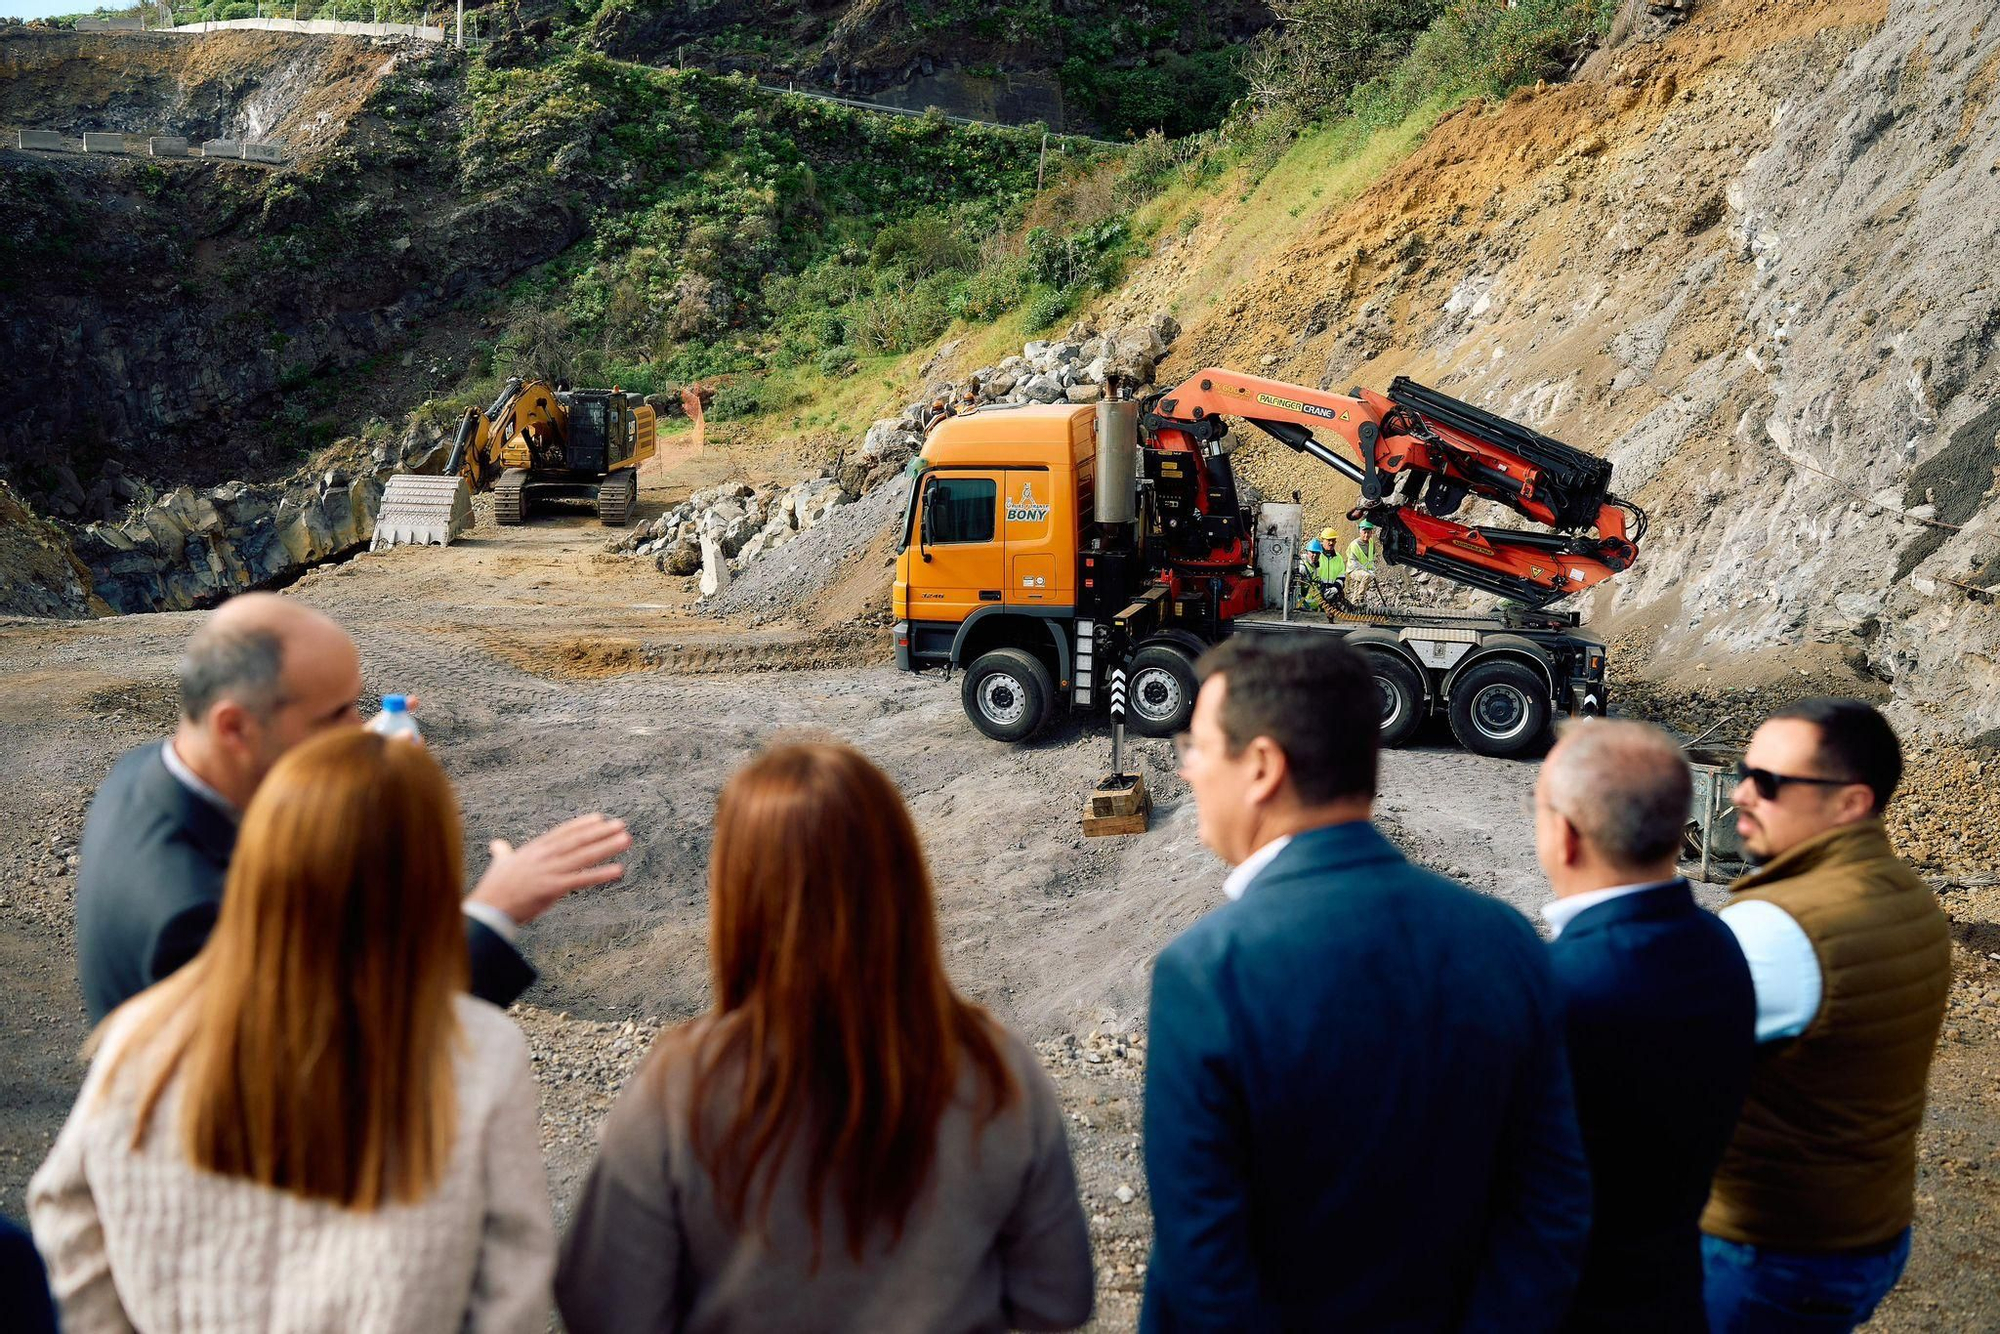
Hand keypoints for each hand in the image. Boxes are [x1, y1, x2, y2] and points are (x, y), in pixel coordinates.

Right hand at [469, 813, 629, 926]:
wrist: (488, 908)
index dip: (583, 825)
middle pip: (578, 840)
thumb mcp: (499, 864)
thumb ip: (502, 852)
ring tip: (626, 840)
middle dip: (601, 832)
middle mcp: (545, 856)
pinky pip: (582, 879)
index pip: (563, 832)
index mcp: (535, 849)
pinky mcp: (553, 888)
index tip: (600, 818)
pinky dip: (601, 874)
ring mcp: (550, 871)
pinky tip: (618, 870)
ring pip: (584, 856)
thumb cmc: (494, 888)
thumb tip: (497, 844)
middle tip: (621, 825)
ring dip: (607, 847)